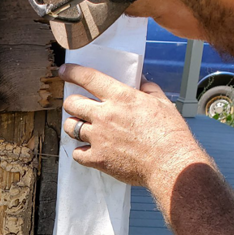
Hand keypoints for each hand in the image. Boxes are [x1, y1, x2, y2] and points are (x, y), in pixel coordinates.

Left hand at [59, 64, 209, 189]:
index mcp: (121, 97)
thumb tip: (142, 82)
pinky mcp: (97, 159)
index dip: (72, 72)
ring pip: (70, 127)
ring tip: (82, 129)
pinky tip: (88, 151)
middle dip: (71, 103)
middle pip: (72, 103)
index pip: (89, 78)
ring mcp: (99, 138)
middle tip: (76, 106)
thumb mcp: (162, 103)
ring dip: (73, 126)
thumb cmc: (169, 134)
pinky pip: (77, 154)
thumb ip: (148, 89)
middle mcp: (105, 115)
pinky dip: (80, 152)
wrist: (169, 163)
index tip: (64, 71)